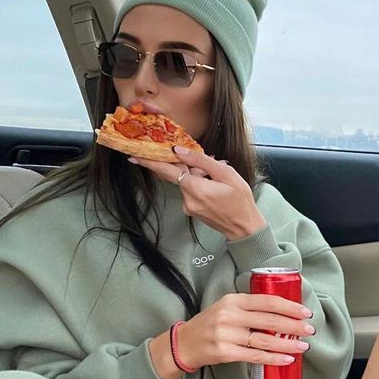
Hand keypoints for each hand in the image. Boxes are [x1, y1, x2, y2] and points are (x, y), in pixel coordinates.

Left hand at [129, 146, 266, 239]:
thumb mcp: (226, 174)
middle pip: (178, 175)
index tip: (134, 156)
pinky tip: (215, 187)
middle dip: (188, 166)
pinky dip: (199, 185)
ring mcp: (189, 207)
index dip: (150, 162)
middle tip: (206, 167)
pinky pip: (191, 191)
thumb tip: (180, 150)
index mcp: (195, 188)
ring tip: (219, 181)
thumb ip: (202, 161)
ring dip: (198, 176)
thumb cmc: (240, 201)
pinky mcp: (192, 211)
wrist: (245, 228)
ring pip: (186, 183)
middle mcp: (187, 199)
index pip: (167, 171)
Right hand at [149, 293, 314, 378]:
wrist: (185, 343)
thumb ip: (249, 307)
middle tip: (310, 329)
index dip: (289, 306)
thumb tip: (283, 313)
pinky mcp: (224, 352)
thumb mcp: (227, 307)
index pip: (266, 301)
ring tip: (303, 346)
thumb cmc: (211, 324)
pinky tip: (287, 359)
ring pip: (264, 340)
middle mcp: (229, 315)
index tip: (305, 312)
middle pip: (269, 320)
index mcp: (233, 300)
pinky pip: (255, 356)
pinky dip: (273, 358)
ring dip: (287, 343)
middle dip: (293, 325)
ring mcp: (226, 334)